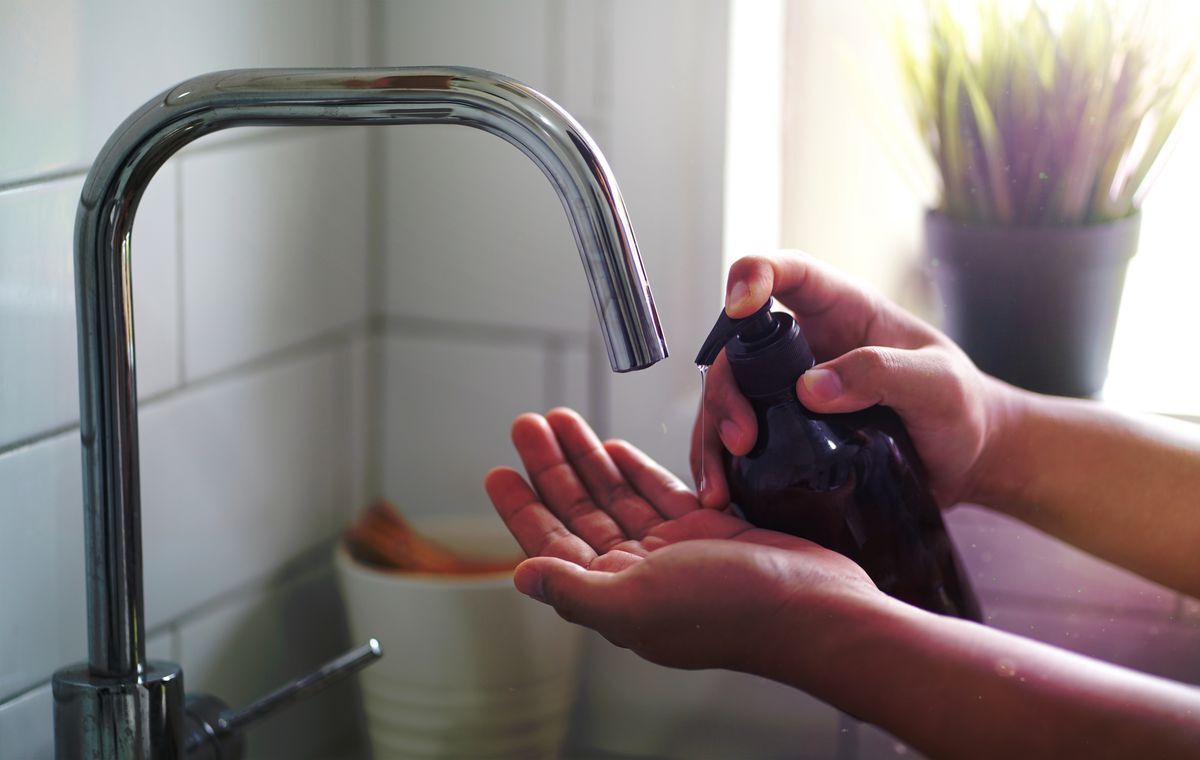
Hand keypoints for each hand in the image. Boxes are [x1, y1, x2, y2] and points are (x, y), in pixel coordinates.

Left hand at [484, 408, 880, 672]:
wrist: (813, 607)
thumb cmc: (731, 612)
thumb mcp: (638, 602)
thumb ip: (575, 588)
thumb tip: (521, 576)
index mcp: (614, 594)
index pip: (552, 544)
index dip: (523, 508)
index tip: (499, 472)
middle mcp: (638, 573)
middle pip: (579, 511)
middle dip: (550, 467)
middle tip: (527, 425)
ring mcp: (672, 550)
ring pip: (615, 495)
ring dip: (586, 458)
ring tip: (561, 420)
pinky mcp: (708, 529)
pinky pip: (658, 493)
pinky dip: (634, 469)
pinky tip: (613, 447)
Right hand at [692, 251, 1010, 509]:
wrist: (965, 459)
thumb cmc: (960, 407)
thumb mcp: (938, 385)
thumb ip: (881, 374)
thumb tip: (810, 388)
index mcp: (841, 310)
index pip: (786, 272)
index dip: (753, 275)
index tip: (741, 307)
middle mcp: (804, 345)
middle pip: (736, 348)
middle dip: (725, 391)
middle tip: (742, 439)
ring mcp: (788, 389)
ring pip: (728, 397)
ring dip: (713, 436)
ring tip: (719, 487)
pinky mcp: (785, 431)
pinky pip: (737, 440)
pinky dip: (721, 467)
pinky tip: (721, 496)